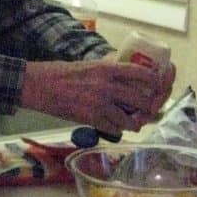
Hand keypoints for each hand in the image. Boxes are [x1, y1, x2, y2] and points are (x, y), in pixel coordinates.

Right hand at [19, 55, 174, 137]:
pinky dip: (116, 130)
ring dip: (133, 123)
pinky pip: (113, 129)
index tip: (157, 86)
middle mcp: (107, 85)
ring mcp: (100, 103)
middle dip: (147, 108)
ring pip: (130, 119)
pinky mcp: (91, 118)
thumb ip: (105, 72)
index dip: (154, 81)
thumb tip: (120, 80)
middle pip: (140, 99)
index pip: (140, 73)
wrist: (39, 85)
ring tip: (132, 124)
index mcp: (107, 69)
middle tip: (146, 111)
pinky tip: (114, 129)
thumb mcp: (87, 66)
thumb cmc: (59, 73)